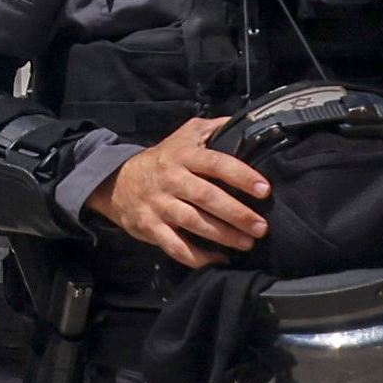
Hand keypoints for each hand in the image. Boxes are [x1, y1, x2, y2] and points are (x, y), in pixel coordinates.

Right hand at [87, 116, 267, 268]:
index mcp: (184, 155)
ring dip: (222, 236)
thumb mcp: (186, 134)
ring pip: (194, 223)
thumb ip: (214, 128)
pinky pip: (175, 246)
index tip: (264, 189)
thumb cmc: (163, 158)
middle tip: (261, 227)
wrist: (118, 180)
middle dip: (236, 213)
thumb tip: (246, 124)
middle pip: (207, 197)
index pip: (216, 163)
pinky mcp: (151, 227)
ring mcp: (160, 205)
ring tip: (247, 243)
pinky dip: (198, 257)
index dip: (241, 176)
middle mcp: (172, 179)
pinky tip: (218, 259)